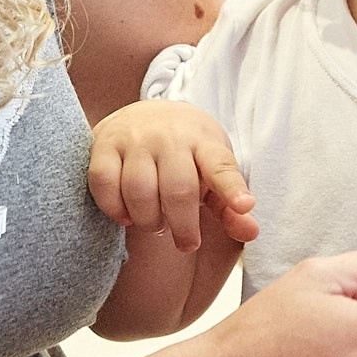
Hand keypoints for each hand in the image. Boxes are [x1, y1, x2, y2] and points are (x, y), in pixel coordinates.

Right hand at [87, 100, 258, 250]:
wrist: (146, 114)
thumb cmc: (186, 152)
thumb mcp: (212, 171)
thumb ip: (229, 204)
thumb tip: (252, 232)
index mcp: (204, 141)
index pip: (221, 165)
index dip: (232, 188)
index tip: (245, 205)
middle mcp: (170, 136)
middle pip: (178, 190)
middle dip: (183, 227)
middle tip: (187, 243)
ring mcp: (135, 138)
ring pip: (139, 191)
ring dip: (148, 220)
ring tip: (157, 224)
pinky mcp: (104, 143)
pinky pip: (104, 184)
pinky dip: (114, 209)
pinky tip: (127, 216)